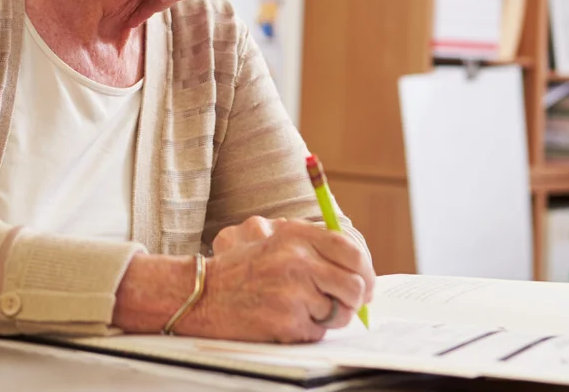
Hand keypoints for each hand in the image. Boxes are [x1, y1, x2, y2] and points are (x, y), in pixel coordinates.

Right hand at [182, 218, 375, 342]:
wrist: (202, 293)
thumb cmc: (241, 268)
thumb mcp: (274, 238)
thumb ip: (314, 246)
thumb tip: (357, 269)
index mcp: (296, 235)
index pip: (350, 251)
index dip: (366, 271)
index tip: (366, 284)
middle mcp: (297, 260)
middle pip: (354, 285)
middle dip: (355, 300)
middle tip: (345, 304)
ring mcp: (293, 292)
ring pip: (340, 313)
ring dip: (329, 317)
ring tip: (303, 309)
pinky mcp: (287, 322)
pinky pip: (318, 332)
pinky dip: (308, 331)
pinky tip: (286, 320)